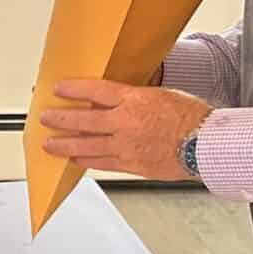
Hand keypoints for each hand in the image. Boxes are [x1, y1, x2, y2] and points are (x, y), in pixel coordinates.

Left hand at [38, 80, 211, 180]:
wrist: (206, 144)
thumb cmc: (192, 118)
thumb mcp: (162, 95)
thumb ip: (136, 98)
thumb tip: (117, 98)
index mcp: (134, 100)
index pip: (95, 90)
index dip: (74, 89)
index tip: (59, 89)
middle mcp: (125, 122)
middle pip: (83, 119)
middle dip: (60, 118)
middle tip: (46, 118)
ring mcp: (126, 146)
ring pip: (86, 145)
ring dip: (65, 144)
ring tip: (51, 143)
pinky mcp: (131, 165)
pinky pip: (101, 163)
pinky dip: (86, 161)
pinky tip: (75, 160)